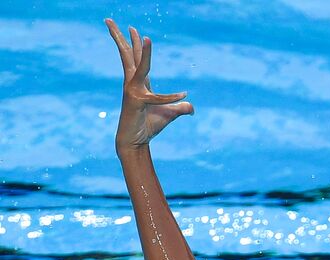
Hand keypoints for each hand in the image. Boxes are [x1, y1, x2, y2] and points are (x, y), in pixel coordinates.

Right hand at [105, 19, 192, 152]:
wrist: (135, 143)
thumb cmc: (148, 127)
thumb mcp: (169, 115)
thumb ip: (180, 108)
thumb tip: (192, 108)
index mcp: (139, 83)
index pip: (135, 58)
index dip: (136, 44)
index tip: (133, 30)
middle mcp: (133, 83)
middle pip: (127, 54)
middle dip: (120, 35)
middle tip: (109, 18)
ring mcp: (133, 90)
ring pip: (138, 65)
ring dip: (141, 50)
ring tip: (141, 32)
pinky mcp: (137, 101)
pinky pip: (157, 98)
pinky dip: (171, 98)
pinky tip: (183, 96)